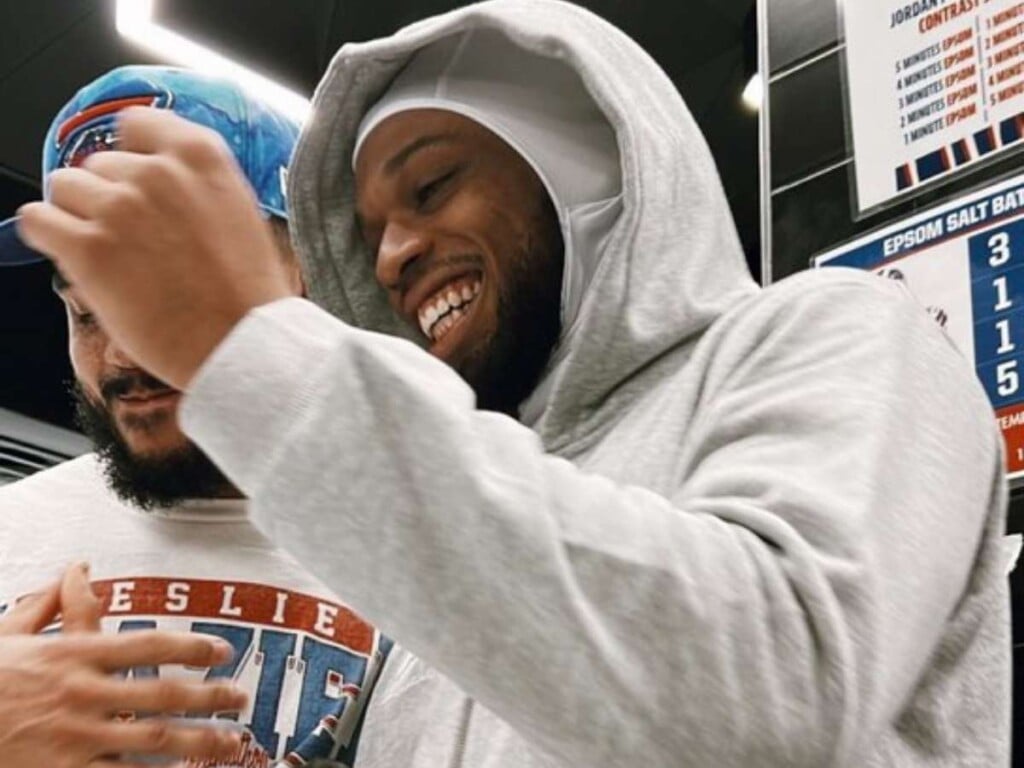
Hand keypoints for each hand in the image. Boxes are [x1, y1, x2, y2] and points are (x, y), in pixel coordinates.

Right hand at [0, 564, 247, 766]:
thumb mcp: (7, 636)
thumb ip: (48, 603)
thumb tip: (79, 567)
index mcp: (73, 654)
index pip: (148, 645)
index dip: (192, 648)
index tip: (222, 651)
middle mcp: (82, 693)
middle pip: (163, 693)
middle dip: (210, 696)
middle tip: (241, 698)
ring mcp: (74, 737)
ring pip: (152, 739)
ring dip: (199, 741)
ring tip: (230, 742)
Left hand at [16, 107, 293, 389]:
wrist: (242, 344)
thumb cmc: (247, 293)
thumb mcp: (238, 212)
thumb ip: (194, 183)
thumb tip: (150, 175)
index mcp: (201, 156)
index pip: (137, 123)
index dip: (133, 155)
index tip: (138, 183)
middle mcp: (157, 172)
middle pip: (99, 163)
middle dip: (111, 198)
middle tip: (138, 242)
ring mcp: (119, 207)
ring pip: (65, 187)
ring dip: (80, 217)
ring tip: (112, 255)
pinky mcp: (87, 248)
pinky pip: (36, 220)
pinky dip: (50, 237)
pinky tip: (78, 259)